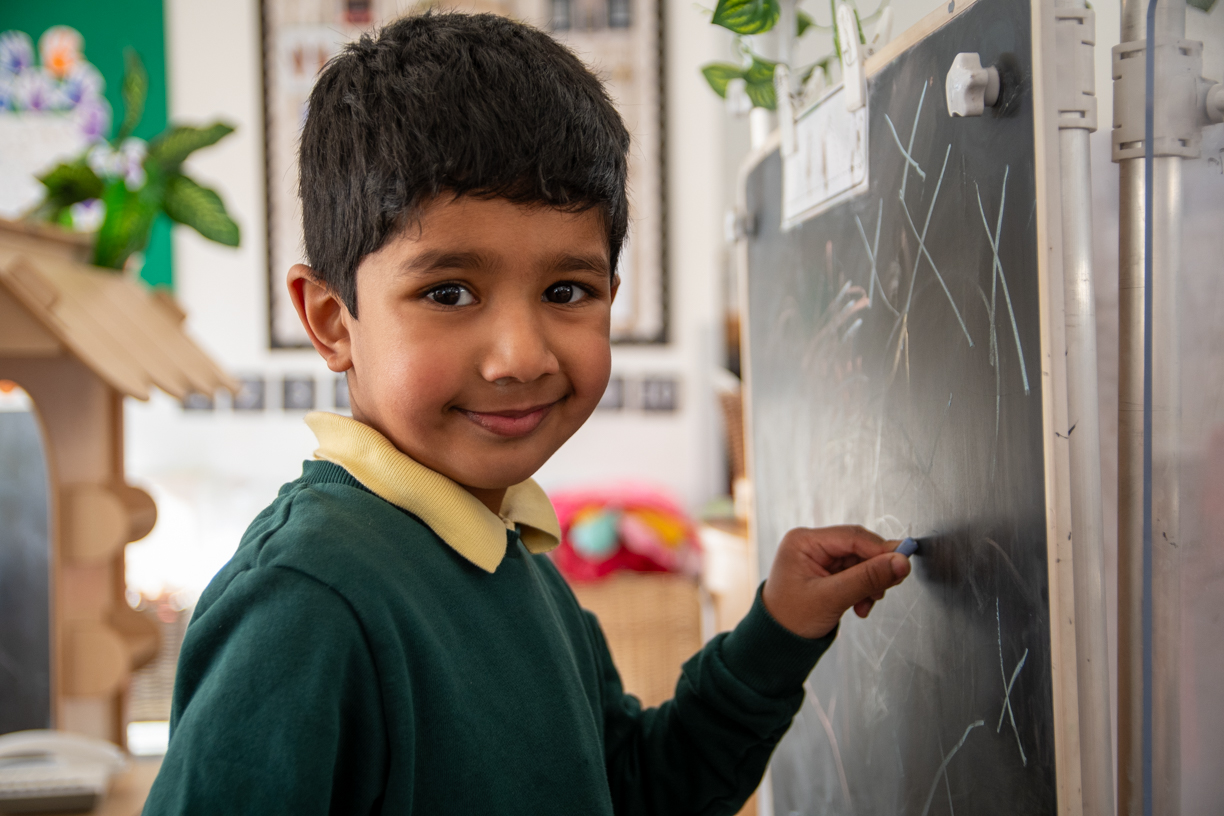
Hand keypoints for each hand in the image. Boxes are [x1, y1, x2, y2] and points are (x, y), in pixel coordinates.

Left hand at [762, 525, 910, 638]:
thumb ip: (868, 579)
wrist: (778, 641)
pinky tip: (860, 605)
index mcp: (803, 541)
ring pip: (861, 562)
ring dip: (870, 584)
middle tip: (889, 586)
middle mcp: (811, 544)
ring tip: (866, 603)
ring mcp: (819, 557)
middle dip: (875, 569)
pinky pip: (856, 573)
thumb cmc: (791, 619)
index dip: (881, 549)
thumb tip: (901, 562)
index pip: (852, 536)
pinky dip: (864, 589)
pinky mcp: (827, 571)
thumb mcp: (832, 598)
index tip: (904, 563)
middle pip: (859, 547)